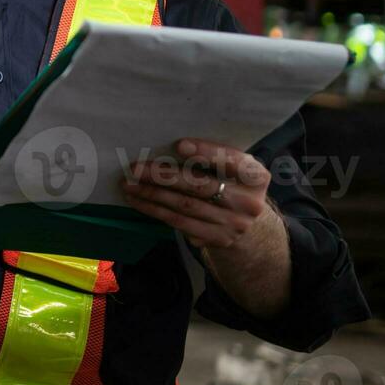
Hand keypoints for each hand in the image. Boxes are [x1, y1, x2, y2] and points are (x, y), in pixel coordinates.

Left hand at [121, 138, 275, 250]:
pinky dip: (154, 210)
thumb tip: (166, 147)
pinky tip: (137, 200)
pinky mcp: (217, 239)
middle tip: (135, 168)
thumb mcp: (233, 170)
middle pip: (200, 186)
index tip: (179, 145)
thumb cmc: (230, 185)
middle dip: (163, 176)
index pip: (232, 162)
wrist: (246, 225)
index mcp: (256, 177)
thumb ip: (213, 159)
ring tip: (128, 184)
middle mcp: (249, 202)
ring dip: (151, 194)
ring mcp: (233, 224)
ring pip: (184, 206)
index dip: (206, 153)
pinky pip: (179, 222)